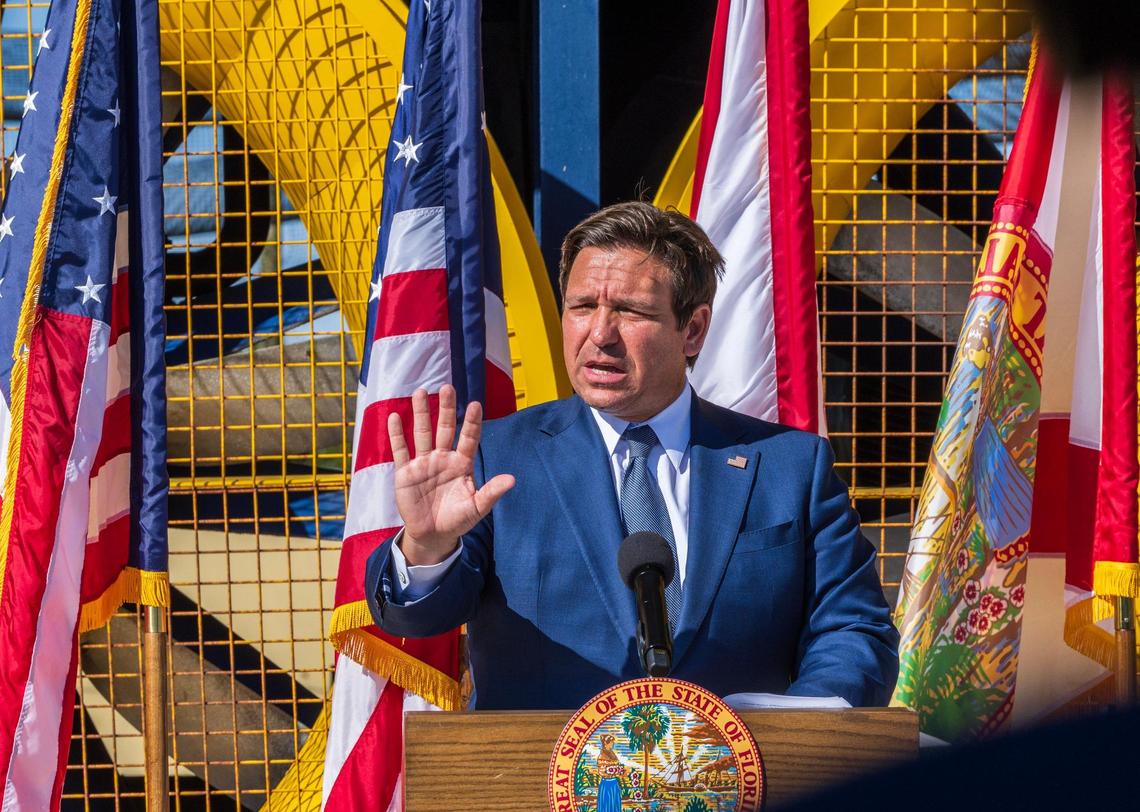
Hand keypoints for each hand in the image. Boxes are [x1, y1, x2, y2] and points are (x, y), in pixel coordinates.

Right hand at [389, 385, 514, 564]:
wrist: (433, 535)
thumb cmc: (458, 519)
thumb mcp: (477, 507)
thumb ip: (492, 492)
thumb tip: (512, 479)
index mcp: (462, 464)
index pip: (469, 438)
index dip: (472, 422)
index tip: (475, 404)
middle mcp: (443, 458)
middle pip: (445, 428)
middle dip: (446, 408)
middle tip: (447, 387)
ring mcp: (424, 463)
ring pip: (422, 433)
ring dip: (421, 413)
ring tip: (420, 392)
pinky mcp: (405, 472)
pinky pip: (401, 450)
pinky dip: (397, 434)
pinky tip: (395, 416)